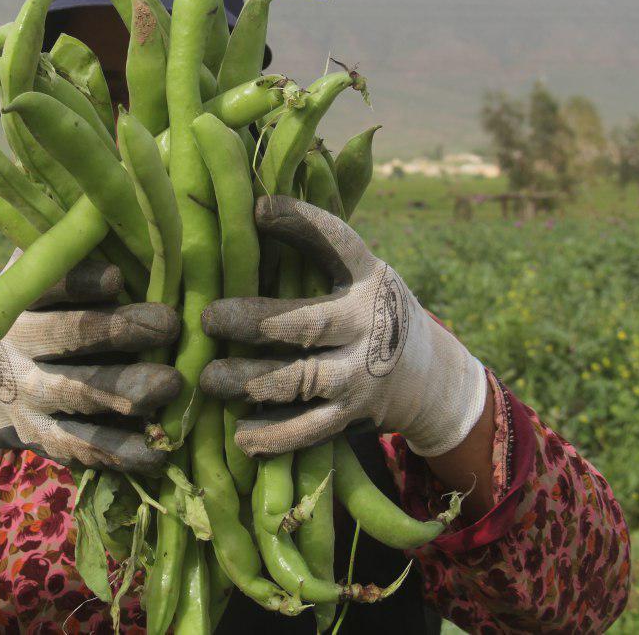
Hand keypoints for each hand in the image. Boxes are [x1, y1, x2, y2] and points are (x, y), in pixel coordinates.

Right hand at [0, 254, 180, 473]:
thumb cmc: (38, 313)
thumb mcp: (41, 272)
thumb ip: (75, 234)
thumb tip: (122, 161)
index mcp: (23, 297)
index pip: (50, 283)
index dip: (83, 280)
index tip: (119, 275)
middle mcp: (19, 344)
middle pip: (66, 336)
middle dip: (117, 330)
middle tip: (168, 323)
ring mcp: (31, 395)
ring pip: (77, 392)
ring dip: (124, 390)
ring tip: (169, 385)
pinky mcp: (45, 438)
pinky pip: (82, 447)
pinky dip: (119, 451)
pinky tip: (156, 453)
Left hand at [198, 195, 486, 457]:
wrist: (429, 377)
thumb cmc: (367, 311)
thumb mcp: (359, 273)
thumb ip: (313, 250)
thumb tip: (246, 202)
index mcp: (368, 276)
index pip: (336, 242)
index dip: (299, 222)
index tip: (256, 209)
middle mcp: (368, 323)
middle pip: (308, 323)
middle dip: (255, 321)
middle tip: (209, 318)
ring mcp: (362, 374)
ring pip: (301, 381)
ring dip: (250, 382)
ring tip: (209, 379)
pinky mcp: (353, 415)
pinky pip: (309, 431)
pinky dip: (273, 436)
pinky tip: (240, 434)